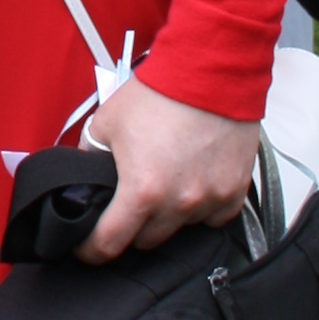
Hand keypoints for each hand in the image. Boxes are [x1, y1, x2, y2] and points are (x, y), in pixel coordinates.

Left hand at [74, 76, 260, 261]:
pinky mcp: (235, 191)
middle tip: (129, 201)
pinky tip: (193, 184)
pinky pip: (214, 217)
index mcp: (142, 190)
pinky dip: (202, 208)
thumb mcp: (106, 122)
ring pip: (181, 229)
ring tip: (165, 181)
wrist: (211, 70)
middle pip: (146, 240)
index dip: (91, 249)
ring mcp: (210, 199)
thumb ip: (90, 156)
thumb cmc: (162, 91)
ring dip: (169, 215)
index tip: (88, 247)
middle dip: (132, 225)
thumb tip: (83, 176)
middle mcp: (178, 202)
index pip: (109, 244)